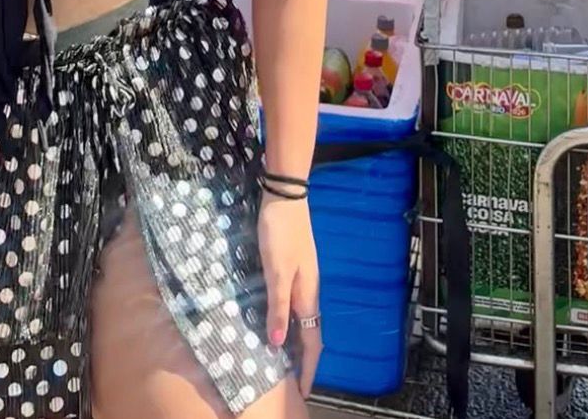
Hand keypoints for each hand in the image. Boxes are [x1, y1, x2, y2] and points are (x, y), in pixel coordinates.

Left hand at [258, 192, 321, 396]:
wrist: (285, 195)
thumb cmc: (280, 233)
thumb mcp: (275, 270)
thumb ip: (277, 306)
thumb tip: (276, 344)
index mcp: (307, 294)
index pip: (312, 340)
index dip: (308, 368)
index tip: (302, 391)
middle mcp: (309, 289)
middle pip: (310, 332)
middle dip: (304, 359)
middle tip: (292, 381)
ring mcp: (304, 277)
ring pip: (303, 318)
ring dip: (296, 341)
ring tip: (283, 359)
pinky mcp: (295, 266)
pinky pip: (295, 304)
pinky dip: (289, 321)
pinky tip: (277, 320)